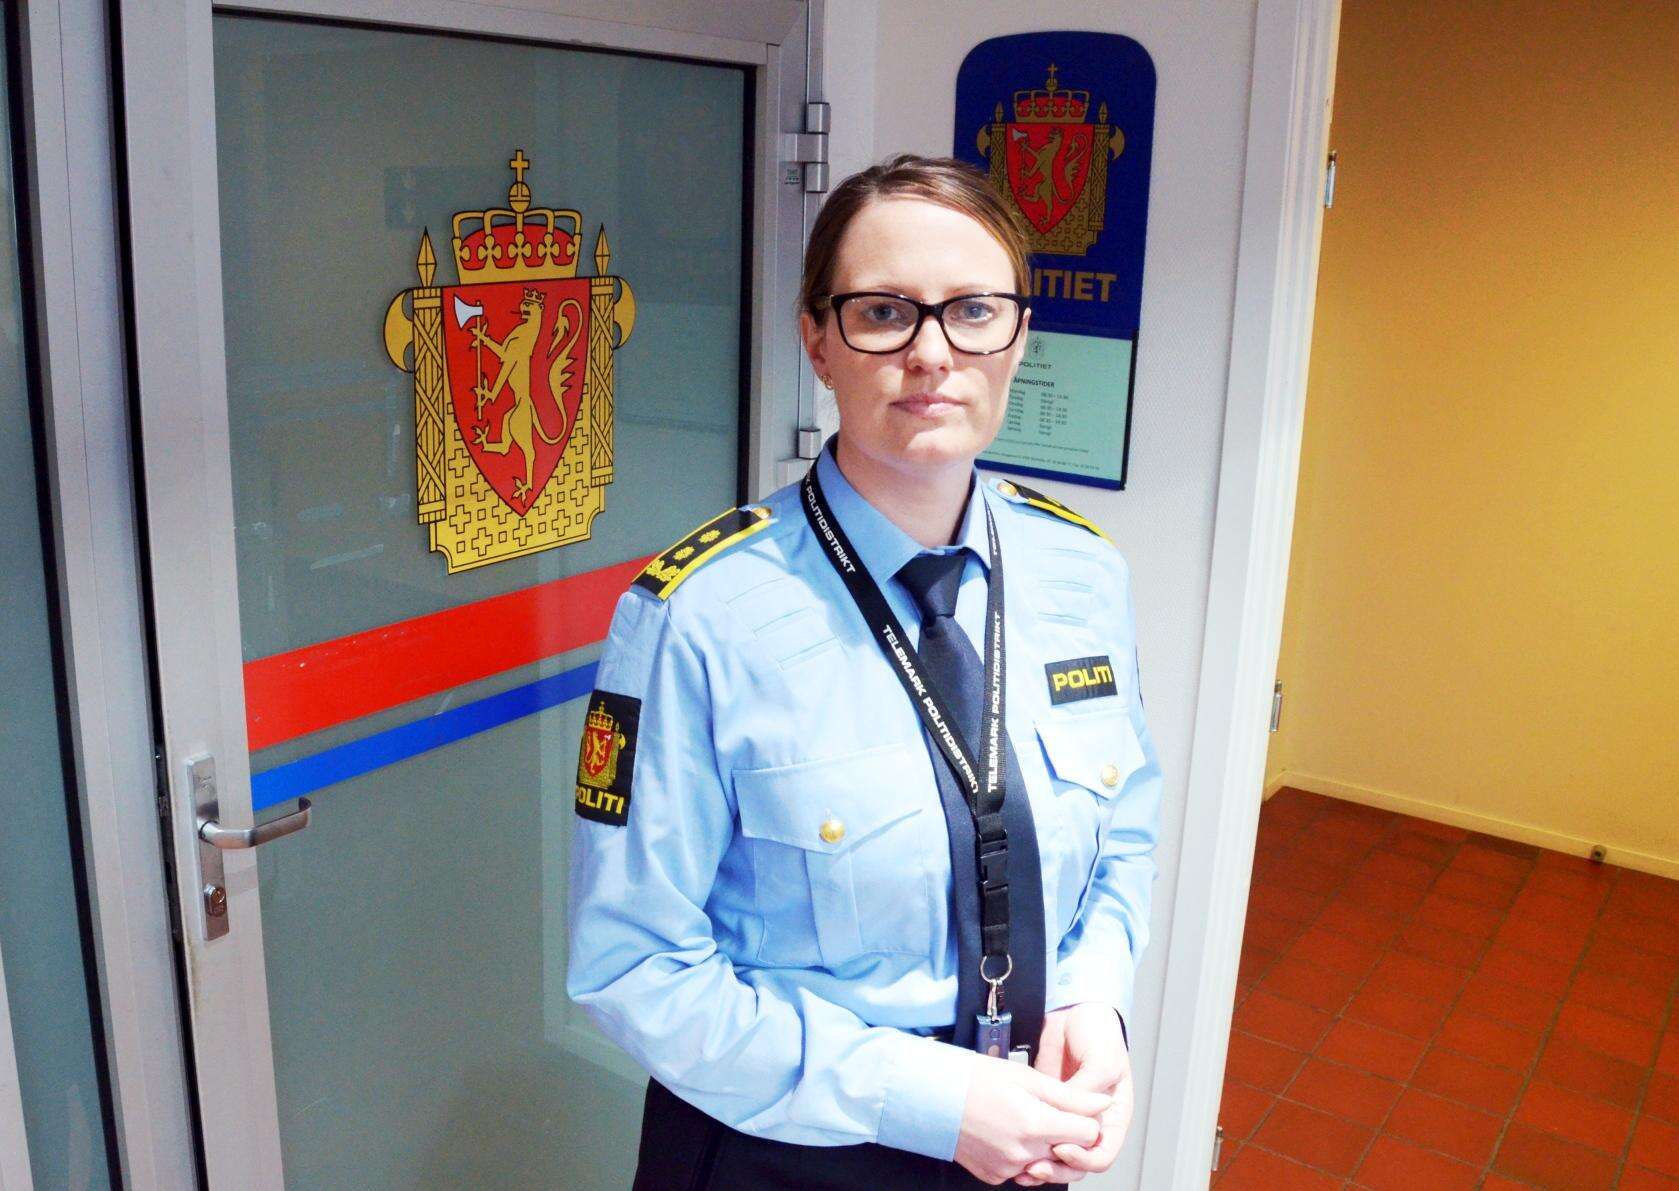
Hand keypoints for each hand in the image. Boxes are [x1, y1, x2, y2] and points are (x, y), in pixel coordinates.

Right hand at [953, 1054, 1111, 1184]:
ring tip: (1024, 1119)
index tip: (1075, 1108)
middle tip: (1046, 1110)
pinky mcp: (994, 1176)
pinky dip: (1022, 1154)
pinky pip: (1022, 1170)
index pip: (1089, 1134)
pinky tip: (1007, 1131)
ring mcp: (1008, 1169)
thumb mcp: (1027, 1076)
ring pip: (1047, 1163)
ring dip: (1044, 1145)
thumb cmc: (974, 1079)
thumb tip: (1103, 1103)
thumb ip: (1070, 1096)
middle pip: (1069, 1151)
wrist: (930, 1097)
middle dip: (1065, 1133)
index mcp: (1035, 1124)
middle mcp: (1024, 1153)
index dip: (1086, 1118)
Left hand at [1014, 1005, 1132, 1184]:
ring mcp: (1067, 1117)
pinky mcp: (1046, 1109)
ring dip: (1041, 1164)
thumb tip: (1071, 1119)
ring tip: (1022, 1168)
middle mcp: (1092, 1121)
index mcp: (1113, 1115)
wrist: (1072, 1011)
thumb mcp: (1101, 1059)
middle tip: (1036, 1167)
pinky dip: (1029, 1146)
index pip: (1103, 1154)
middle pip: (1079, 1163)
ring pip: (1057, 1154)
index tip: (1062, 1149)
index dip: (1084, 1159)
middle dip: (1058, 1169)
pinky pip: (1040, 1135)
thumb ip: (1087, 1090)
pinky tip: (1015, 1149)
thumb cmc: (1097, 1031)